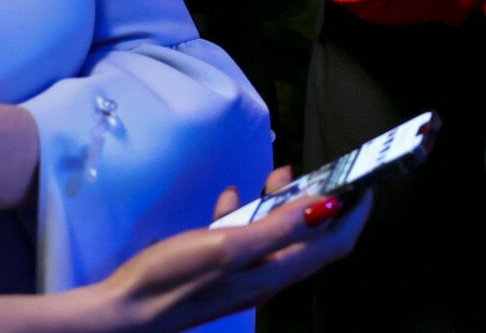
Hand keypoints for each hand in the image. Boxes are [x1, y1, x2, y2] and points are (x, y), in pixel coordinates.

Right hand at [76, 169, 369, 332]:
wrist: (120, 314)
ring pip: (277, 235)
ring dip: (282, 204)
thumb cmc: (173, 277)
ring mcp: (241, 277)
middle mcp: (264, 279)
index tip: (365, 185)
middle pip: (309, 239)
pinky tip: (231, 196)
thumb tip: (326, 206)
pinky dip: (246, 214)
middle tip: (316, 171)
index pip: (333, 245)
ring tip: (276, 175)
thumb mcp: (229, 246)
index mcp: (274, 273)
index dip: (354, 216)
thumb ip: (279, 227)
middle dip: (319, 203)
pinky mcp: (218, 273)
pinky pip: (245, 239)